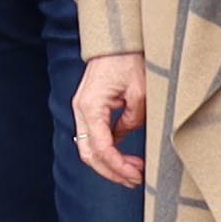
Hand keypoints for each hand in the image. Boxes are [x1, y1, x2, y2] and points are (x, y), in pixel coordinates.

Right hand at [71, 49, 153, 187]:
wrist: (116, 42)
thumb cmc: (128, 61)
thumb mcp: (139, 92)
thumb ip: (132, 120)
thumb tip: (126, 138)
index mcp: (91, 107)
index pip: (101, 147)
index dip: (118, 166)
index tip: (137, 175)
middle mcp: (81, 111)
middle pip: (89, 154)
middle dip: (112, 172)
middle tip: (135, 180)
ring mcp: (82, 110)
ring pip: (88, 149)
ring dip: (109, 164)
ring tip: (133, 173)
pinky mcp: (88, 110)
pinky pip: (93, 138)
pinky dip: (107, 152)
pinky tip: (125, 158)